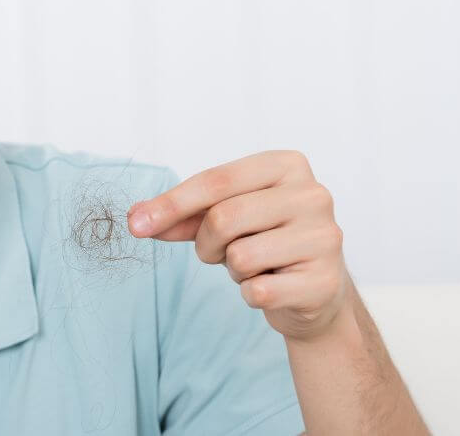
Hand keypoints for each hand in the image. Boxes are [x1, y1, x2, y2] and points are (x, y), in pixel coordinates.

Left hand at [127, 150, 349, 341]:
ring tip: (256, 266)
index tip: (135, 224)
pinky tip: (272, 285)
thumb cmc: (265, 241)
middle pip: (224, 217)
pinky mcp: (324, 282)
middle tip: (219, 252)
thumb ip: (182, 215)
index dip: (171, 204)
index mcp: (287, 165)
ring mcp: (324, 238)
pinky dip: (251, 294)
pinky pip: (258, 291)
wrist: (316, 289)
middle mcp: (313, 195)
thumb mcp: (224, 218)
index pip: (216, 181)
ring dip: (233, 269)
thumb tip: (136, 217)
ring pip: (240, 256)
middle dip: (207, 243)